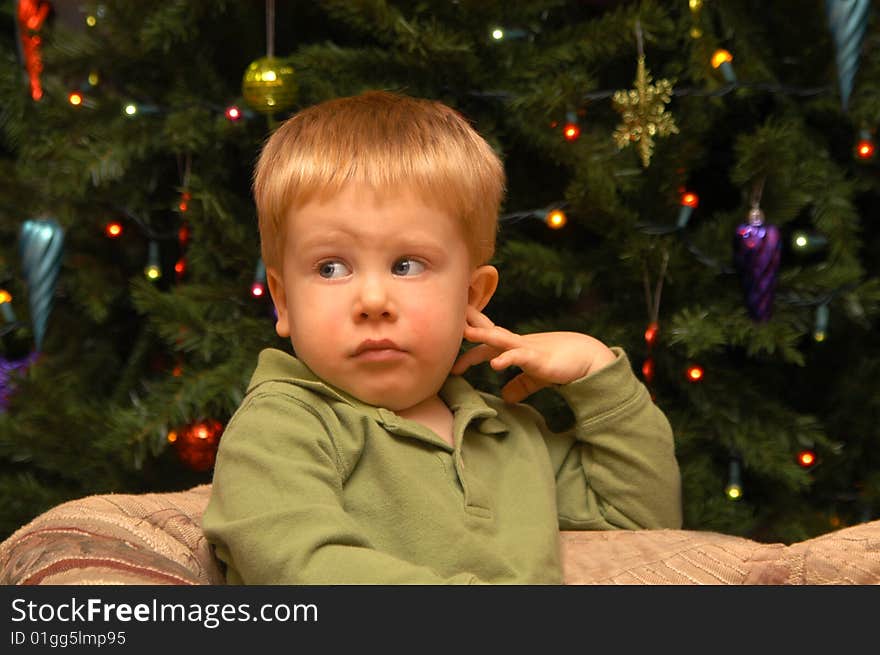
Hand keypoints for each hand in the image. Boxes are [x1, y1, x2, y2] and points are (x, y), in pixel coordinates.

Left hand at [452, 306, 616, 403]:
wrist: (588, 359)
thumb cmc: (562, 365)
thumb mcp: (535, 378)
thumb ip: (519, 385)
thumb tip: (506, 397)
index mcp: (514, 348)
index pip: (485, 347)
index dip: (467, 353)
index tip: (450, 366)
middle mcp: (517, 344)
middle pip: (487, 332)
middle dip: (469, 325)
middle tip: (448, 320)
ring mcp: (528, 348)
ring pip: (501, 338)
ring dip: (483, 335)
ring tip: (465, 333)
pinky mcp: (539, 358)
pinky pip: (521, 356)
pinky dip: (508, 359)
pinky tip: (496, 365)